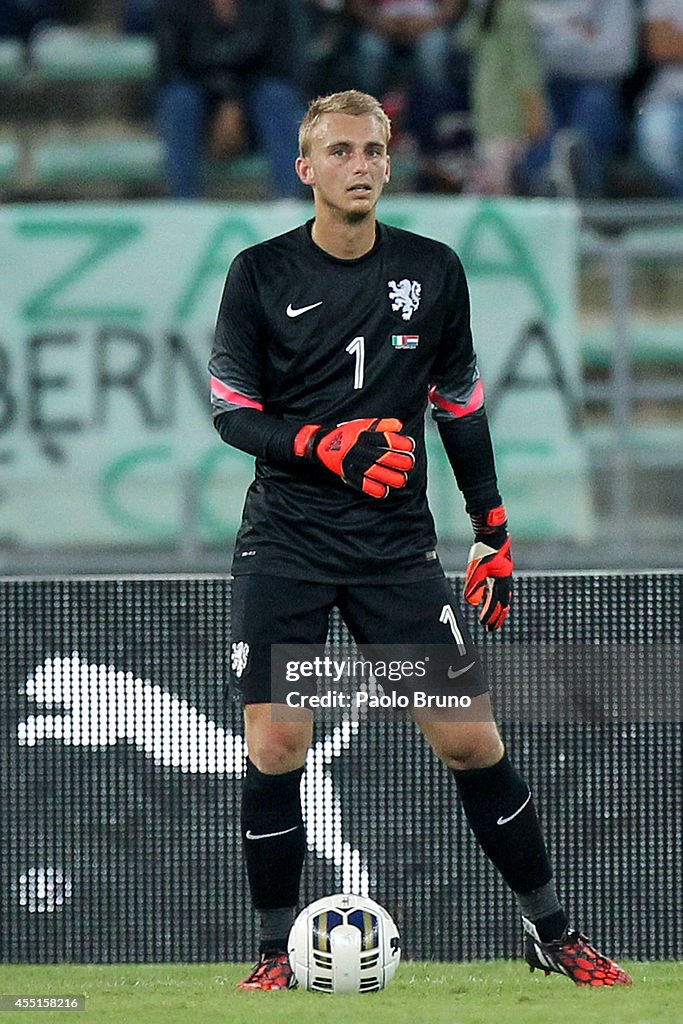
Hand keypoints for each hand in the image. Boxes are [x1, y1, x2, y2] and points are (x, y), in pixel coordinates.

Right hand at [294, 417, 414, 498]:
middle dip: (402, 462)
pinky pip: (366, 485)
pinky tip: (384, 490)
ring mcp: (357, 464)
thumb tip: (400, 427)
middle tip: (408, 464)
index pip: (388, 440)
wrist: (322, 444)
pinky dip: (376, 490)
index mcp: (366, 436)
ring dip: (394, 478)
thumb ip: (382, 424)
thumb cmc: (346, 434)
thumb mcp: (363, 424)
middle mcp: (362, 450)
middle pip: (387, 458)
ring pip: (380, 473)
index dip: (403, 444)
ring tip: (401, 480)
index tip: (410, 446)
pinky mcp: (351, 475)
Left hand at [464, 505, 512, 629]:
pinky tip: (496, 598)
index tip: (484, 625)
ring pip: (504, 597)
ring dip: (501, 609)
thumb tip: (472, 603)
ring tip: (497, 618)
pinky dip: (501, 598)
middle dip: (497, 617)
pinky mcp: (503, 571)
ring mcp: (505, 576)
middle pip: (502, 604)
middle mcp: (505, 581)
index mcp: (499, 582)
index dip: (489, 616)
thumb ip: (474, 586)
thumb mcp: (476, 569)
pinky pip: (503, 589)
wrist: (494, 535)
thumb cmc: (485, 551)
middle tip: (493, 628)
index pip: (494, 604)